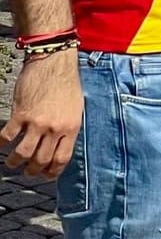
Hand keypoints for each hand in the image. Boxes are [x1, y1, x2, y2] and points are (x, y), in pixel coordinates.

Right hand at [1, 48, 81, 179]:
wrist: (54, 63)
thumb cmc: (67, 83)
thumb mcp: (76, 108)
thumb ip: (67, 127)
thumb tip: (59, 145)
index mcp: (71, 127)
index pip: (62, 158)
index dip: (53, 171)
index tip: (46, 175)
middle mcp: (54, 127)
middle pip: (41, 160)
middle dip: (33, 170)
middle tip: (28, 171)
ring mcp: (36, 122)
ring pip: (23, 153)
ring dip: (15, 161)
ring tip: (13, 162)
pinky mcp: (20, 114)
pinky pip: (7, 136)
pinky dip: (1, 143)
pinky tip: (1, 144)